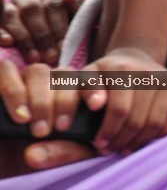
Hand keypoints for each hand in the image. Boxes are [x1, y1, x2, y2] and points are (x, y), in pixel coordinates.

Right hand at [0, 0, 80, 64]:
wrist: (51, 30)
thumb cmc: (66, 21)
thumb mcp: (74, 14)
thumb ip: (74, 5)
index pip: (53, 4)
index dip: (58, 27)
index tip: (63, 47)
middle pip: (32, 10)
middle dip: (42, 36)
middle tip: (50, 56)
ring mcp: (10, 3)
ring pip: (12, 16)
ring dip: (24, 39)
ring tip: (35, 58)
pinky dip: (2, 33)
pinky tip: (8, 43)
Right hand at [0, 60, 94, 176]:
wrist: (10, 158)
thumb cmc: (44, 154)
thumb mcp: (65, 154)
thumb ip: (63, 152)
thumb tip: (36, 153)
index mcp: (75, 93)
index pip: (89, 78)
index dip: (94, 88)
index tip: (96, 105)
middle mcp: (52, 82)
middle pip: (64, 73)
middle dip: (62, 101)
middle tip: (53, 129)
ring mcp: (26, 81)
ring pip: (38, 71)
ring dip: (39, 98)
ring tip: (36, 126)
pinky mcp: (2, 83)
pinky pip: (5, 70)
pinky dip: (13, 89)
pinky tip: (20, 114)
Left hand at [79, 48, 166, 153]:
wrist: (133, 59)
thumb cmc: (106, 75)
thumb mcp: (87, 77)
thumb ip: (86, 91)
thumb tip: (96, 105)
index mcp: (126, 69)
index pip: (120, 110)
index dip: (108, 131)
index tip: (99, 144)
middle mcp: (151, 72)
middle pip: (138, 120)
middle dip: (122, 140)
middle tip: (112, 149)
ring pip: (156, 123)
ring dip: (140, 141)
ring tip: (126, 147)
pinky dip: (162, 133)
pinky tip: (146, 137)